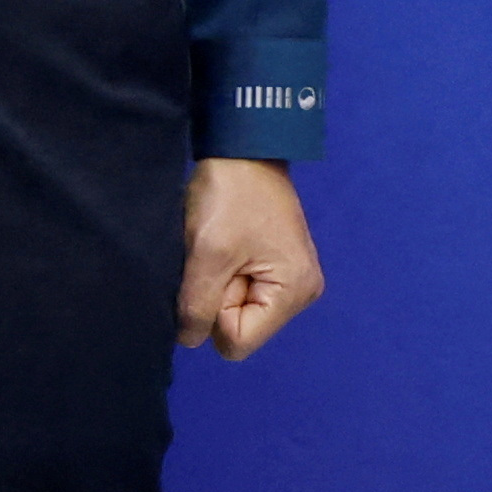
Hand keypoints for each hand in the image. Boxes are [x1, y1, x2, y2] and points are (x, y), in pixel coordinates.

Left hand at [177, 161, 323, 359]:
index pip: (237, 342)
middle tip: (219, 255)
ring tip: (222, 247)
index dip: (213, 313)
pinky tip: (227, 246)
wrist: (242, 148)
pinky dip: (225, 273)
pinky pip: (240, 291)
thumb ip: (197, 306)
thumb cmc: (229, 195)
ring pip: (236, 310)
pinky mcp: (276, 267)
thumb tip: (190, 340)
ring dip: (219, 284)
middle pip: (240, 327)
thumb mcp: (207, 254)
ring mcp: (290, 280)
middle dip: (218, 297)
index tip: (216, 270)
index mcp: (294, 293)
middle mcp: (301, 295)